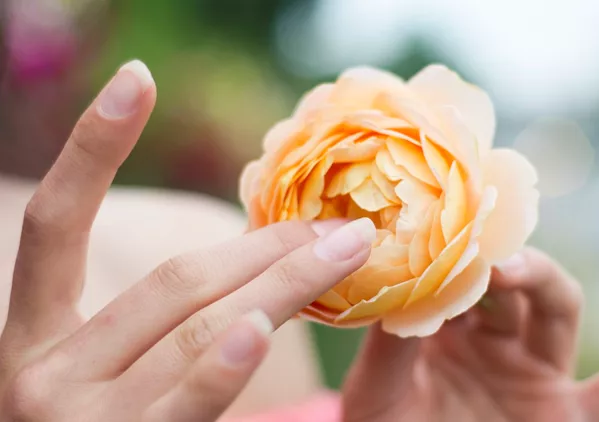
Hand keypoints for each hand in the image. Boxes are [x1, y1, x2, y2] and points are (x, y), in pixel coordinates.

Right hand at [0, 60, 374, 421]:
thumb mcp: (105, 368)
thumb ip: (160, 319)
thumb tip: (260, 261)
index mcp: (29, 336)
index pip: (53, 224)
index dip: (93, 146)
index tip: (138, 78)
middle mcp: (38, 374)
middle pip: (171, 284)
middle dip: (263, 245)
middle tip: (337, 220)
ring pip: (196, 332)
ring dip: (280, 285)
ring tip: (344, 249)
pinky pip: (187, 404)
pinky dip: (224, 366)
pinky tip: (261, 328)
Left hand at [342, 248, 598, 421]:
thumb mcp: (377, 389)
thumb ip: (389, 342)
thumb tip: (396, 275)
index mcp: (446, 325)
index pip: (462, 270)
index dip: (458, 246)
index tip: (445, 216)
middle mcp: (494, 339)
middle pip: (512, 278)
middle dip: (496, 257)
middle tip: (472, 246)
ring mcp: (534, 371)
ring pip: (559, 306)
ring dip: (542, 277)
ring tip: (510, 269)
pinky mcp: (572, 412)